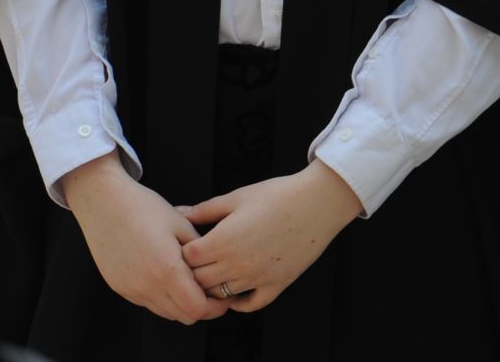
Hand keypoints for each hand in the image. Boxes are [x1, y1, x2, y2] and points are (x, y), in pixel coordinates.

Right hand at [63, 153, 223, 324]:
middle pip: (184, 316)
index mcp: (166, 271)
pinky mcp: (120, 288)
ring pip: (166, 312)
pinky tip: (169, 277)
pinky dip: (164, 298)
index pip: (197, 309)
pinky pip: (149, 303)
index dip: (216, 305)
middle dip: (203, 307)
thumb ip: (201, 253)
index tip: (226, 293)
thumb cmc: (145, 209)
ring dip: (183, 304)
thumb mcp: (182, 225)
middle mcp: (147, 287)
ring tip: (192, 281)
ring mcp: (131, 290)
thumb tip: (217, 269)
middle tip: (213, 289)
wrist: (104, 204)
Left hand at [178, 160, 361, 313]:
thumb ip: (206, 210)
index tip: (191, 244)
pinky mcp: (276, 284)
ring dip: (215, 286)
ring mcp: (256, 277)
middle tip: (202, 260)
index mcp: (223, 240)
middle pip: (199, 281)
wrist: (319, 201)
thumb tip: (180, 213)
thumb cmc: (280, 194)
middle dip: (195, 271)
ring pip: (220, 295)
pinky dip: (239, 303)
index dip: (185, 252)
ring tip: (219, 272)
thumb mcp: (238, 196)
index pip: (186, 260)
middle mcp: (236, 264)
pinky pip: (250, 305)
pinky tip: (238, 291)